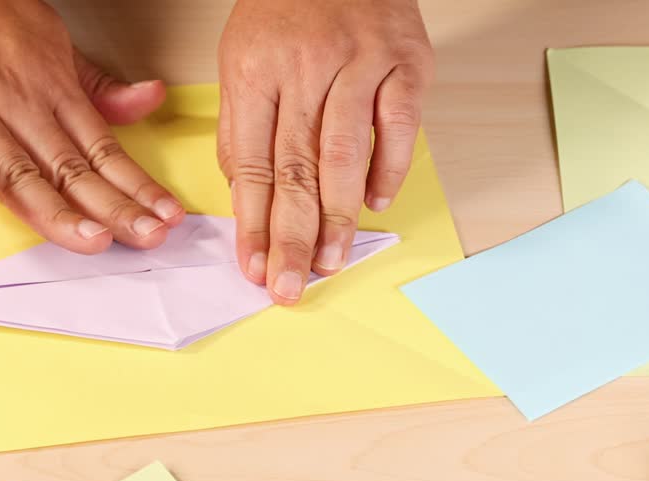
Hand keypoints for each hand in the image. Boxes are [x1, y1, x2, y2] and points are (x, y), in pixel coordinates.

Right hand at [0, 0, 184, 252]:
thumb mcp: (50, 42)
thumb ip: (96, 86)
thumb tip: (150, 100)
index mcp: (49, 90)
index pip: (101, 149)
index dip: (135, 186)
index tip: (166, 217)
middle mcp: (14, 103)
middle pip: (68, 168)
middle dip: (111, 207)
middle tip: (146, 238)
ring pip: (14, 169)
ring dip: (53, 208)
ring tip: (88, 239)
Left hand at [217, 0, 433, 304]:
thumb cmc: (288, 7)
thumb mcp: (242, 54)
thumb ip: (241, 122)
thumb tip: (243, 193)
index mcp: (255, 68)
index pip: (249, 162)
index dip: (252, 222)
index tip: (253, 267)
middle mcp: (307, 67)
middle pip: (295, 168)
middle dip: (291, 237)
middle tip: (289, 286)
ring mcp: (360, 63)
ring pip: (345, 154)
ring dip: (337, 217)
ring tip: (330, 262)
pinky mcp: (406, 62)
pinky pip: (398, 127)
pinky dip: (388, 169)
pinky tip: (375, 204)